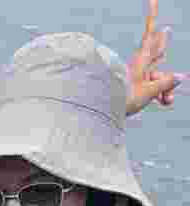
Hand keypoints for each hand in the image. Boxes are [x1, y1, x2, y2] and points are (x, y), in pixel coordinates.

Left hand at [126, 0, 184, 114]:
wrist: (106, 113)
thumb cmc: (124, 101)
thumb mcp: (149, 92)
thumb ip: (165, 83)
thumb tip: (179, 77)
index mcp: (142, 60)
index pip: (150, 35)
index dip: (152, 17)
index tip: (151, 0)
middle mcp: (140, 65)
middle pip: (157, 50)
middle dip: (161, 43)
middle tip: (165, 29)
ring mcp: (138, 75)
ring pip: (159, 74)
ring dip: (165, 88)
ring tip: (165, 101)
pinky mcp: (137, 86)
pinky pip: (155, 86)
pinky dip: (160, 94)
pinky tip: (164, 102)